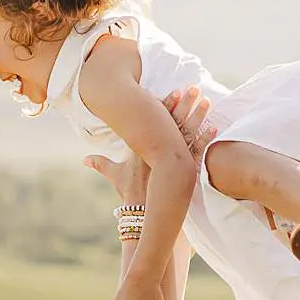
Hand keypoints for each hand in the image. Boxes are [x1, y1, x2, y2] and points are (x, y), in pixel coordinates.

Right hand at [83, 89, 215, 205]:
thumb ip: (101, 164)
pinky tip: (215, 127)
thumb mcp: (114, 176)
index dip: (164, 104)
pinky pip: (196, 151)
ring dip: (197, 115)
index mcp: (143, 146)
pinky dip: (205, 139)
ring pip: (187, 132)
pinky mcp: (181, 170)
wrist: (142, 213)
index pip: (154, 120)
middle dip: (184, 103)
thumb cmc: (129, 195)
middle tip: (193, 87)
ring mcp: (170, 158)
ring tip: (206, 100)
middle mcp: (157, 149)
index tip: (174, 90)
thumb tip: (85, 159)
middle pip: (173, 120)